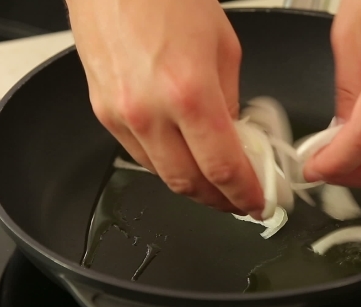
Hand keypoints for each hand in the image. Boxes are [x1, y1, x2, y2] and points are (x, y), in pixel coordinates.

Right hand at [65, 0, 263, 217]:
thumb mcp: (225, 48)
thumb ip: (231, 102)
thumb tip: (234, 138)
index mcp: (190, 93)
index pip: (223, 168)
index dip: (245, 195)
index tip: (258, 204)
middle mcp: (149, 111)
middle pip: (189, 184)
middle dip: (220, 202)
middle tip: (239, 202)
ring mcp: (121, 116)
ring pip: (161, 176)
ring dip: (193, 188)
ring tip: (215, 184)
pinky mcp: (103, 112)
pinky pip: (139, 155)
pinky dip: (166, 166)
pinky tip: (183, 160)